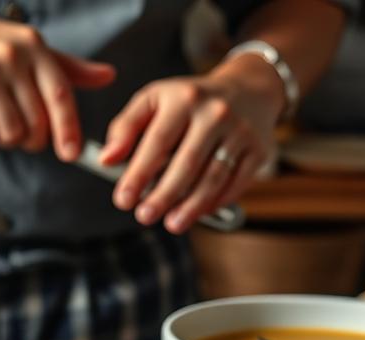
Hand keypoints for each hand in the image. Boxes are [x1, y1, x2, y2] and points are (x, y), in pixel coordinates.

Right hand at [0, 4, 113, 159]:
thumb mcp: (25, 47)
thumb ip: (66, 67)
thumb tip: (108, 76)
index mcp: (32, 46)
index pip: (59, 94)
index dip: (68, 128)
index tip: (71, 153)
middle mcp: (10, 59)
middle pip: (36, 122)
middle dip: (33, 139)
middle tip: (25, 137)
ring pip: (11, 133)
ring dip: (6, 139)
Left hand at [99, 60, 282, 233]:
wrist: (248, 89)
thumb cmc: (190, 101)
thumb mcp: (154, 100)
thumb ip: (125, 127)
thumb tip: (106, 159)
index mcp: (184, 98)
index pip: (157, 141)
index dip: (138, 174)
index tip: (123, 200)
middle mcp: (216, 113)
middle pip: (187, 163)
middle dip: (164, 195)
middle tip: (144, 217)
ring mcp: (241, 132)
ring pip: (213, 177)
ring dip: (191, 206)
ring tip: (171, 224)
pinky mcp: (258, 151)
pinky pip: (235, 183)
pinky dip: (216, 202)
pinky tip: (198, 213)